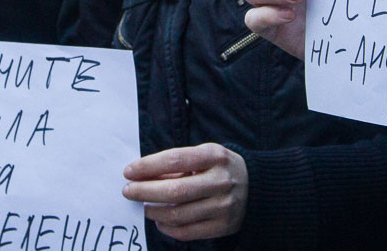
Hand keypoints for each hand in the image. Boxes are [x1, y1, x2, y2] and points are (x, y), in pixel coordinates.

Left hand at [122, 144, 247, 241]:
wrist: (258, 187)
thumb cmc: (221, 167)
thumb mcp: (205, 155)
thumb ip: (177, 164)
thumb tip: (141, 175)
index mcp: (215, 156)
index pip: (175, 160)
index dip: (148, 166)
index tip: (129, 171)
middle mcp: (220, 182)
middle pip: (174, 190)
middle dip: (144, 191)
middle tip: (128, 191)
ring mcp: (223, 207)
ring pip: (178, 215)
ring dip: (153, 211)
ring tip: (144, 206)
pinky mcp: (222, 226)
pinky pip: (187, 232)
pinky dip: (167, 228)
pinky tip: (159, 220)